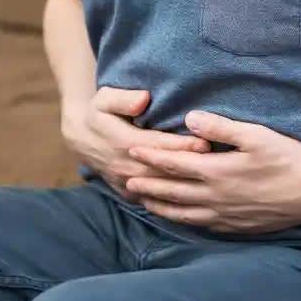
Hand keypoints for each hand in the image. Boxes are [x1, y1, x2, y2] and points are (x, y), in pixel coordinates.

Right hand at [63, 88, 209, 199]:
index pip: (158, 145)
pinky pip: (155, 202)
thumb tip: (144, 99)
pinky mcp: (129, 195)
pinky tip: (197, 200)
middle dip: (191, 168)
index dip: (181, 145)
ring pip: (161, 190)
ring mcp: (128, 185)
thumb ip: (124, 98)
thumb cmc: (99, 114)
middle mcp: (127, 167)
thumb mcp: (104, 98)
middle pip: (164, 171)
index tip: (205, 143)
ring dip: (187, 187)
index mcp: (124, 142)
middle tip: (220, 165)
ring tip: (213, 182)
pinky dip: (175, 202)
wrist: (81, 140)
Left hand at [124, 110, 300, 232]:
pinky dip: (184, 221)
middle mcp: (215, 197)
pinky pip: (202, 225)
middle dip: (147, 184)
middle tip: (125, 181)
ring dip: (160, 207)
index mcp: (217, 172)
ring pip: (183, 213)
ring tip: (143, 202)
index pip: (174, 163)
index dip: (151, 157)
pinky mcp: (236, 227)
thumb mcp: (255, 135)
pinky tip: (179, 218)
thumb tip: (188, 119)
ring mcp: (225, 215)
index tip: (131, 151)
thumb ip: (220, 127)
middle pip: (172, 191)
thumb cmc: (289, 159)